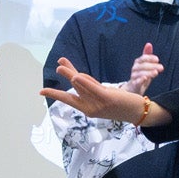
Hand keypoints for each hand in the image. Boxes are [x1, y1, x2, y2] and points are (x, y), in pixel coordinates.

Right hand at [41, 57, 160, 126]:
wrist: (138, 113)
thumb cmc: (120, 105)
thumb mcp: (102, 96)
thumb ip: (89, 87)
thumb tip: (76, 76)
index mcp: (87, 109)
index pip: (68, 99)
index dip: (54, 94)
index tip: (40, 92)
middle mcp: (90, 108)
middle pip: (73, 88)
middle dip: (64, 77)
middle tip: (55, 67)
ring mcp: (99, 104)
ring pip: (81, 86)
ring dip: (70, 74)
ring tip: (61, 64)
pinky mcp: (108, 98)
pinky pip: (94, 88)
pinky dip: (84, 82)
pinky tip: (76, 75)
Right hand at [127, 43, 162, 93]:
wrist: (133, 88)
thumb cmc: (140, 75)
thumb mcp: (145, 64)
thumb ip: (147, 55)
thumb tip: (148, 44)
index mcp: (138, 62)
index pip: (143, 58)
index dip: (150, 58)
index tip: (157, 59)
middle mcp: (135, 68)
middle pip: (143, 65)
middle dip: (152, 66)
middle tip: (161, 67)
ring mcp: (134, 76)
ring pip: (140, 73)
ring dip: (148, 72)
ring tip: (156, 73)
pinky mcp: (134, 84)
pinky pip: (136, 82)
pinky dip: (140, 80)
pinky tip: (145, 78)